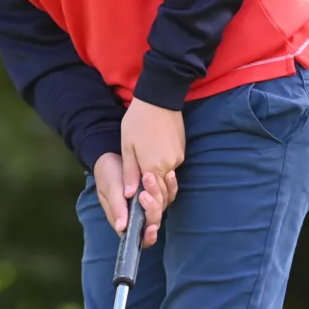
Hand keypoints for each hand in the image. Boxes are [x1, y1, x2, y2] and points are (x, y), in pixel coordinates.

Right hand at [93, 150, 174, 248]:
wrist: (113, 157)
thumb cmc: (107, 175)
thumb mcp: (109, 189)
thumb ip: (116, 207)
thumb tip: (121, 227)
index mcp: (125, 220)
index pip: (140, 237)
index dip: (148, 236)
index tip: (151, 227)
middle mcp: (140, 215)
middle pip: (154, 220)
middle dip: (152, 207)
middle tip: (143, 192)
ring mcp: (150, 203)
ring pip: (162, 205)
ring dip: (158, 192)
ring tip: (148, 176)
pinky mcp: (157, 192)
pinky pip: (169, 192)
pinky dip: (171, 184)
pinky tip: (170, 174)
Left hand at [119, 96, 184, 237]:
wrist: (159, 98)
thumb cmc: (138, 120)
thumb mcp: (127, 146)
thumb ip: (129, 172)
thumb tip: (129, 195)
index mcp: (153, 166)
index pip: (154, 196)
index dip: (149, 206)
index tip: (141, 211)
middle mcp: (169, 165)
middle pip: (164, 192)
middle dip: (155, 201)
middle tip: (144, 205)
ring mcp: (178, 158)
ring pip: (168, 180)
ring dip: (159, 185)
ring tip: (146, 185)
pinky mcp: (181, 150)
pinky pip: (172, 167)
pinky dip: (164, 171)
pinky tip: (154, 166)